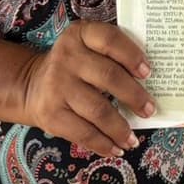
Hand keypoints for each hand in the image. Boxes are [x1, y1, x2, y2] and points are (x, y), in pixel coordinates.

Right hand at [17, 21, 153, 156]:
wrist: (31, 85)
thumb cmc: (73, 67)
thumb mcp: (87, 49)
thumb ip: (112, 56)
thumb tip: (151, 84)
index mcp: (80, 35)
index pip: (110, 39)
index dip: (132, 55)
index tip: (148, 73)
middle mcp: (67, 57)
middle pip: (108, 76)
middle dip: (134, 96)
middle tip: (149, 110)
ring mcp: (57, 86)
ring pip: (98, 110)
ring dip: (121, 128)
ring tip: (134, 139)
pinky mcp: (51, 114)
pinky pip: (83, 133)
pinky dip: (103, 144)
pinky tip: (116, 148)